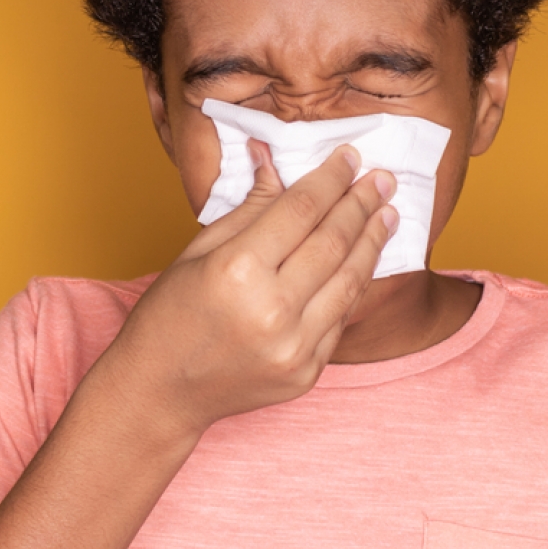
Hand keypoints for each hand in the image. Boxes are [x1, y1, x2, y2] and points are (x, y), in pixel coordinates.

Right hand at [98, 141, 397, 436]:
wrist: (160, 391)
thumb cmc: (170, 314)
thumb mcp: (199, 252)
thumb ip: (248, 208)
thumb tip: (274, 159)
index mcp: (237, 270)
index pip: (301, 210)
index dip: (331, 179)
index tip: (350, 157)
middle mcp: (271, 310)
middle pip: (333, 242)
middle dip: (361, 204)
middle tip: (382, 180)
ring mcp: (293, 347)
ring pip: (349, 281)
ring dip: (372, 243)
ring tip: (387, 215)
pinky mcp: (305, 373)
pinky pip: (341, 318)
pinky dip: (355, 284)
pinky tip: (363, 260)